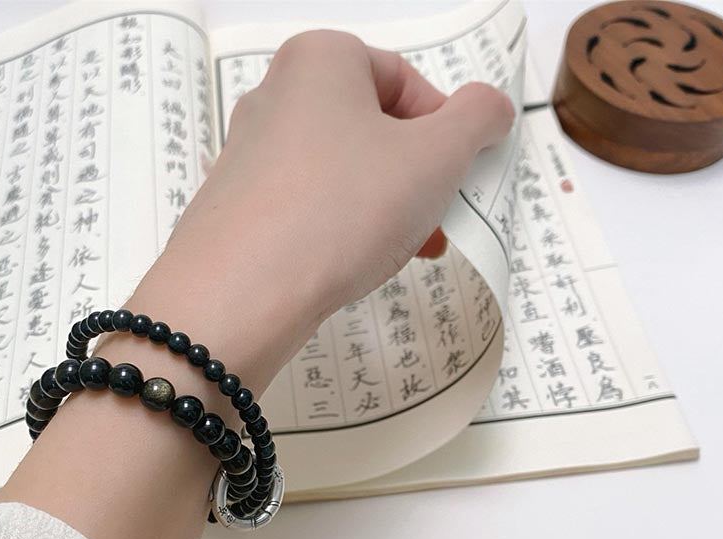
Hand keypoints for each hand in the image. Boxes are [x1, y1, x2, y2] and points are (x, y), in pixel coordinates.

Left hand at [166, 30, 514, 353]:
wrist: (241, 294)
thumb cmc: (345, 208)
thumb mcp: (436, 158)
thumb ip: (477, 120)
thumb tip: (489, 107)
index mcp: (320, 59)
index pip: (405, 81)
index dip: (445, 131)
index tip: (455, 181)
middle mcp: (273, 95)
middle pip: (371, 130)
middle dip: (415, 180)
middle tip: (436, 226)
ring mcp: (246, 155)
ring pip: (339, 173)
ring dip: (383, 209)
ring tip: (400, 253)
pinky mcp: (233, 208)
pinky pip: (303, 208)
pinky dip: (337, 229)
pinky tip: (348, 264)